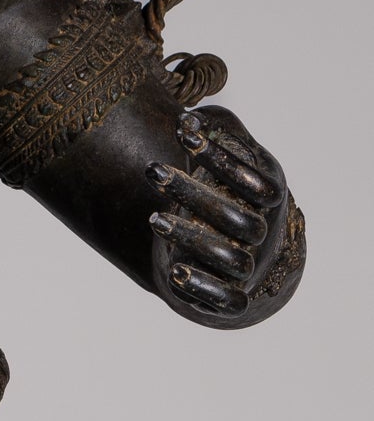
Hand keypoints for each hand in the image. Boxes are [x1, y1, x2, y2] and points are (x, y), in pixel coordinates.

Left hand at [146, 109, 288, 322]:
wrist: (239, 249)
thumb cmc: (227, 192)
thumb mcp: (226, 162)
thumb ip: (215, 136)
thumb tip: (189, 120)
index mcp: (268, 200)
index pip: (256, 183)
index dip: (223, 158)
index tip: (184, 132)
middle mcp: (264, 234)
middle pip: (239, 220)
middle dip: (194, 194)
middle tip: (151, 170)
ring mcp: (251, 266)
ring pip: (230, 258)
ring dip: (191, 239)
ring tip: (154, 218)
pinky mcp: (234, 296)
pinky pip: (228, 300)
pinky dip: (203, 288)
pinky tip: (174, 272)